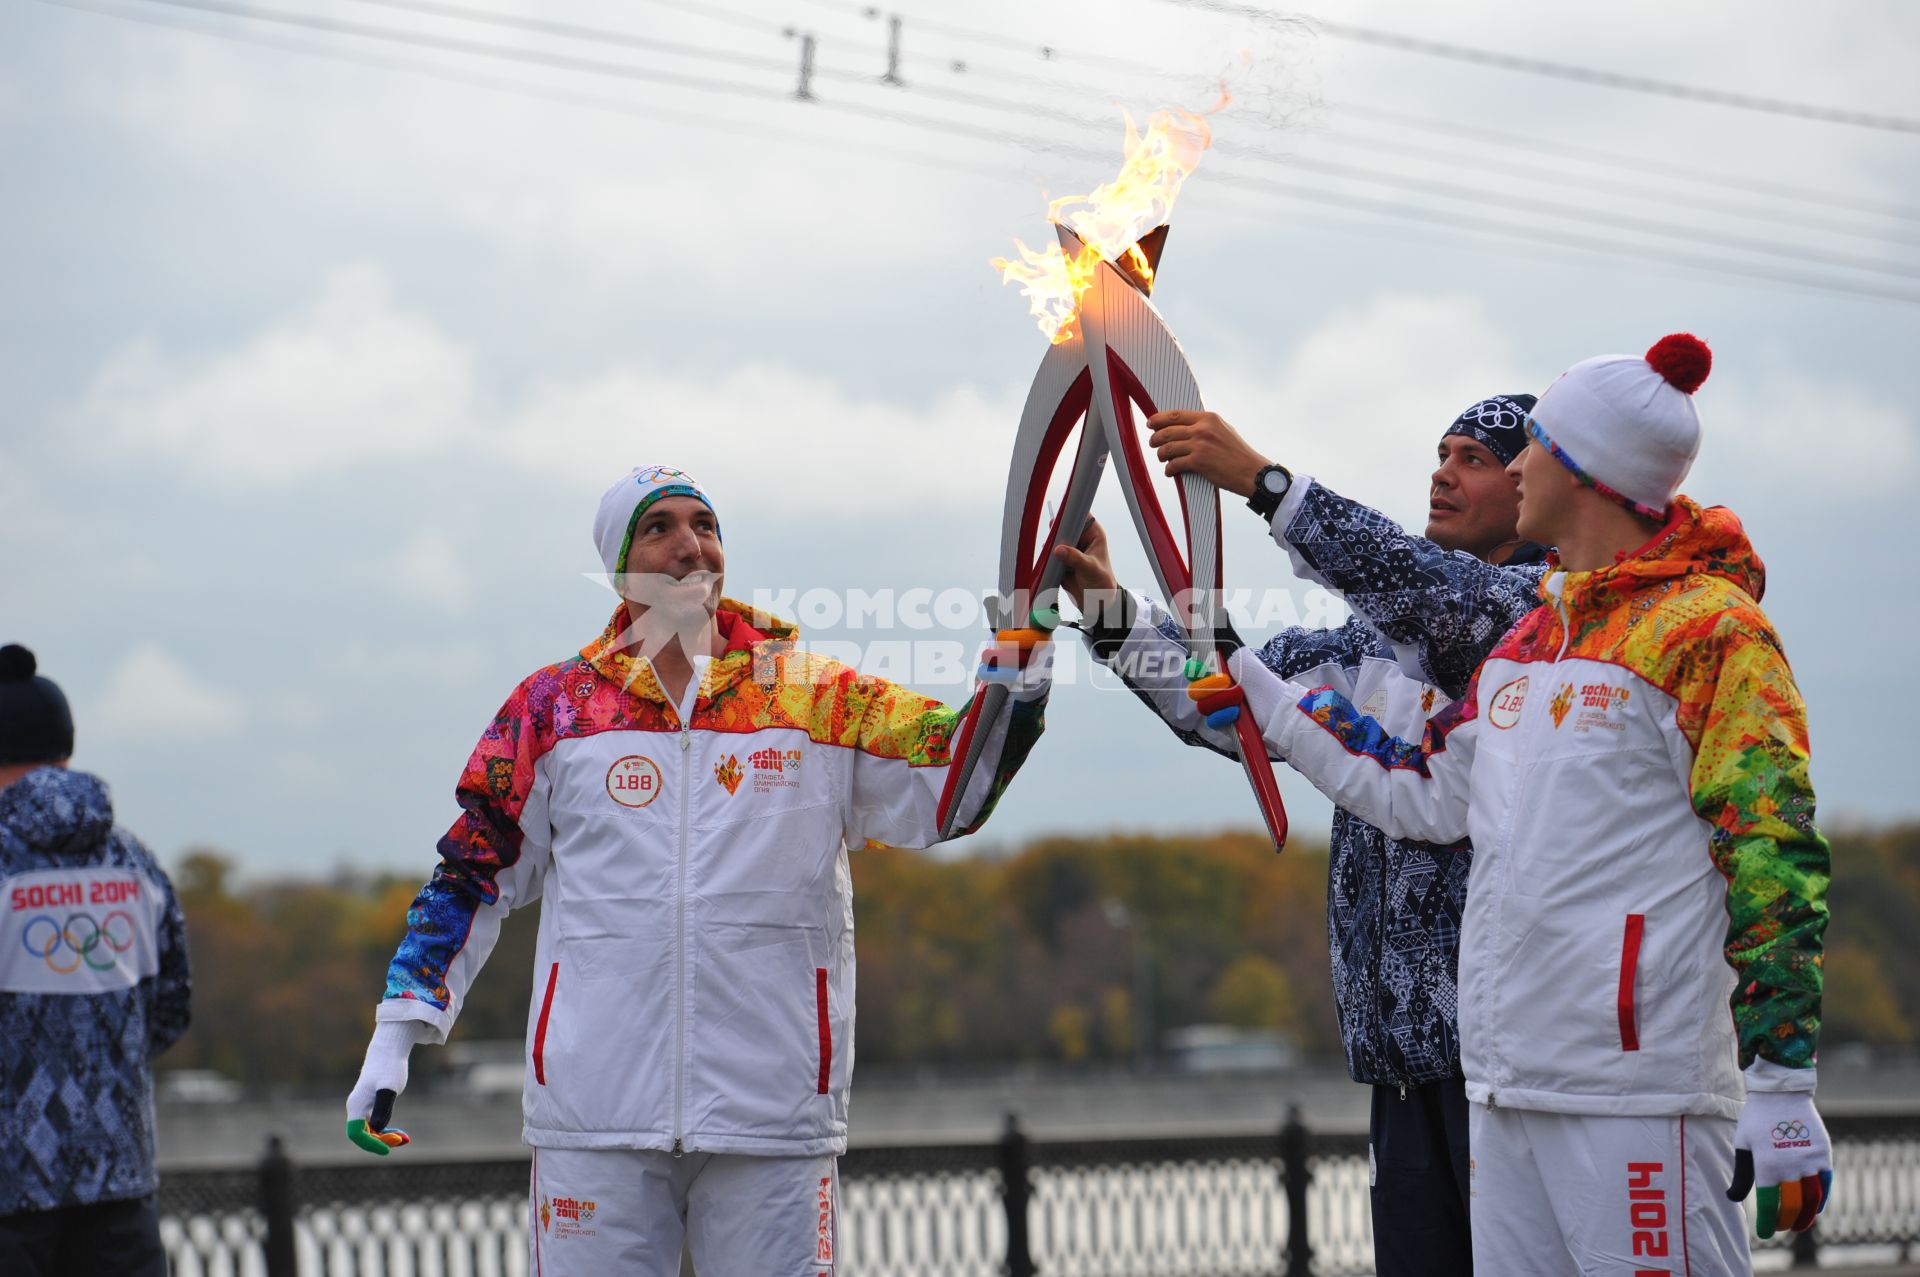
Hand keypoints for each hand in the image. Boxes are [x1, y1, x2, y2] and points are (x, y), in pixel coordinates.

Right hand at [346, 1020, 428, 1154]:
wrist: (389, 1051)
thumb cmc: (389, 1068)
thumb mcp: (388, 1089)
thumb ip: (381, 1109)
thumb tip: (376, 1130)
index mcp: (356, 1106)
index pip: (356, 1134)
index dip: (370, 1144)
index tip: (387, 1150)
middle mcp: (356, 1109)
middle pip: (364, 1134)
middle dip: (382, 1141)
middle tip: (403, 1140)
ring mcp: (363, 1107)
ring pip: (371, 1131)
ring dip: (386, 1138)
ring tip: (405, 1138)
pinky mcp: (372, 1105)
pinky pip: (376, 1124)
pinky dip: (387, 1130)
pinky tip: (401, 1133)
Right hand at [1052, 517, 1119, 616]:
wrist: (1097, 602)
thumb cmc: (1102, 582)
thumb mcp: (1091, 568)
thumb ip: (1076, 559)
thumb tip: (1059, 550)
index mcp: (1093, 534)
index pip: (1081, 515)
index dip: (1070, 514)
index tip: (1060, 520)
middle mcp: (1081, 539)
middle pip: (1064, 527)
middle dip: (1057, 532)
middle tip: (1053, 541)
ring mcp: (1070, 549)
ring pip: (1056, 541)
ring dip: (1051, 546)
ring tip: (1050, 554)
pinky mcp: (1061, 560)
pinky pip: (1050, 555)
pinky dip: (1047, 558)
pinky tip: (1046, 563)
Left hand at [1144, 410, 1272, 496]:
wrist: (1251, 472)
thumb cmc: (1238, 453)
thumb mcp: (1224, 430)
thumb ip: (1206, 425)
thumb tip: (1187, 426)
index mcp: (1208, 418)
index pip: (1176, 415)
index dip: (1159, 419)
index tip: (1151, 423)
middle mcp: (1202, 429)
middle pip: (1167, 431)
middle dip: (1155, 438)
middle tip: (1153, 443)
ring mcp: (1199, 445)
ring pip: (1167, 448)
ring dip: (1161, 455)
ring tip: (1162, 458)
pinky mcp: (1198, 462)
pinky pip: (1174, 464)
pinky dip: (1169, 470)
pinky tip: (1171, 472)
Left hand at [1728, 1082, 1831, 1237]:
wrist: (1781, 1093)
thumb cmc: (1756, 1119)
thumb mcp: (1742, 1144)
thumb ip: (1742, 1174)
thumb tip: (1732, 1199)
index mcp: (1765, 1165)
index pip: (1768, 1205)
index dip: (1767, 1223)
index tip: (1765, 1232)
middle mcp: (1789, 1166)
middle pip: (1791, 1206)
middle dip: (1785, 1222)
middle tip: (1780, 1227)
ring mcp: (1809, 1161)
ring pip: (1811, 1200)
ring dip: (1805, 1217)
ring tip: (1797, 1225)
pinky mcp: (1823, 1154)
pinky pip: (1825, 1184)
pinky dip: (1820, 1200)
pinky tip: (1813, 1208)